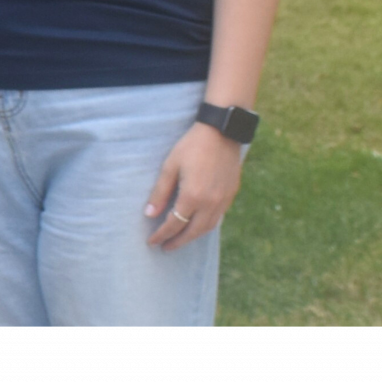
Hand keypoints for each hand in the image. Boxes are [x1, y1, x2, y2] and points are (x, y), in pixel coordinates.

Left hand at [143, 122, 243, 249]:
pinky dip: (205, 225)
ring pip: (208, 227)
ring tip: (180, 240)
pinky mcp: (231, 195)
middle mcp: (211, 203)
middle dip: (178, 241)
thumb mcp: (170, 166)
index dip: (161, 234)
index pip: (174, 223)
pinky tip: (197, 224)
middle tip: (165, 248)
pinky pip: (218, 218)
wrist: (221, 133)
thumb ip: (160, 192)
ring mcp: (223, 200)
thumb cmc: (191, 146)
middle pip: (193, 231)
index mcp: (193, 196)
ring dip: (193, 236)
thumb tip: (149, 214)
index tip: (152, 241)